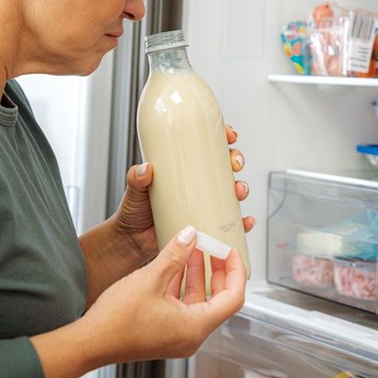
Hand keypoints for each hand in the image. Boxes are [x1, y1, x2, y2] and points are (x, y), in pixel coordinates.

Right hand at [80, 225, 245, 363]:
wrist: (89, 342)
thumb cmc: (116, 321)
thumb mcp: (150, 278)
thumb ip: (175, 254)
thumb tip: (191, 235)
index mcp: (195, 327)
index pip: (233, 297)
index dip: (236, 270)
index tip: (230, 252)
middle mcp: (190, 336)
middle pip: (219, 300)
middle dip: (217, 270)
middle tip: (214, 248)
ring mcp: (177, 336)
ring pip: (199, 301)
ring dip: (197, 274)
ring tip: (193, 249)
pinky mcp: (164, 333)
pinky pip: (183, 306)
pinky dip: (182, 285)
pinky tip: (173, 265)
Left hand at [114, 125, 254, 261]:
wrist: (132, 242)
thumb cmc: (134, 211)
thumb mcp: (134, 189)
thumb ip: (136, 177)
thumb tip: (146, 169)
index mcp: (182, 168)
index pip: (206, 146)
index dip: (222, 137)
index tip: (229, 136)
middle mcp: (196, 184)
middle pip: (225, 166)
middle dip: (236, 161)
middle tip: (234, 164)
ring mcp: (203, 204)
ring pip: (231, 191)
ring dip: (241, 188)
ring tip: (238, 192)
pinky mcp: (206, 225)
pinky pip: (230, 223)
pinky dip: (242, 222)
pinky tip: (245, 221)